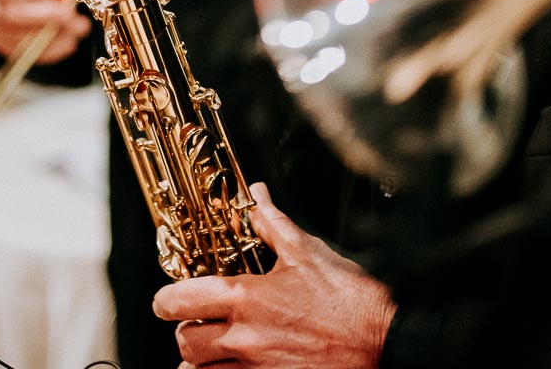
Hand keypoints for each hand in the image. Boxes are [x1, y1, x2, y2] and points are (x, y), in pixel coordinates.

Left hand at [153, 183, 395, 368]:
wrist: (385, 343)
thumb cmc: (350, 300)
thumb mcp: (308, 253)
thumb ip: (272, 226)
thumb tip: (256, 199)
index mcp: (248, 299)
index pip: (181, 300)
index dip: (166, 299)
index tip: (168, 300)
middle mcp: (245, 339)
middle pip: (185, 343)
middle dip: (186, 332)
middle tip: (196, 324)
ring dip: (200, 362)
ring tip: (212, 351)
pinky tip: (234, 368)